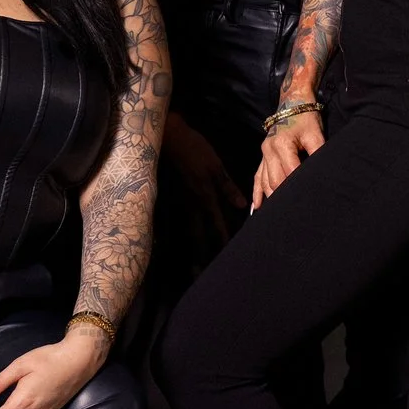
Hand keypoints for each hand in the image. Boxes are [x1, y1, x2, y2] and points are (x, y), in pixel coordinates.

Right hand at [163, 111, 240, 251]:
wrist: (169, 138)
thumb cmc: (194, 150)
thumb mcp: (215, 166)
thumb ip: (227, 187)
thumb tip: (240, 206)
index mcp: (203, 196)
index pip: (216, 223)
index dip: (222, 238)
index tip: (228, 254)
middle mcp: (191, 203)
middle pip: (198, 233)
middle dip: (202, 252)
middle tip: (202, 270)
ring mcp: (183, 200)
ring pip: (191, 227)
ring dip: (196, 244)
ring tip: (198, 262)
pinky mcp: (179, 195)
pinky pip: (188, 218)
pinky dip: (192, 230)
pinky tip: (194, 234)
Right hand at [252, 109, 324, 207]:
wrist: (292, 103)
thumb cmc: (306, 118)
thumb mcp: (316, 133)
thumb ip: (319, 151)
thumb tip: (325, 171)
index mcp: (282, 145)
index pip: (290, 172)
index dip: (298, 187)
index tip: (306, 200)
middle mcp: (269, 150)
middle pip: (274, 181)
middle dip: (283, 197)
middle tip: (293, 214)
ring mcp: (264, 154)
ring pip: (264, 181)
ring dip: (270, 198)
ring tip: (276, 216)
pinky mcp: (263, 156)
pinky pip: (257, 177)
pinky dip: (256, 192)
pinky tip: (257, 206)